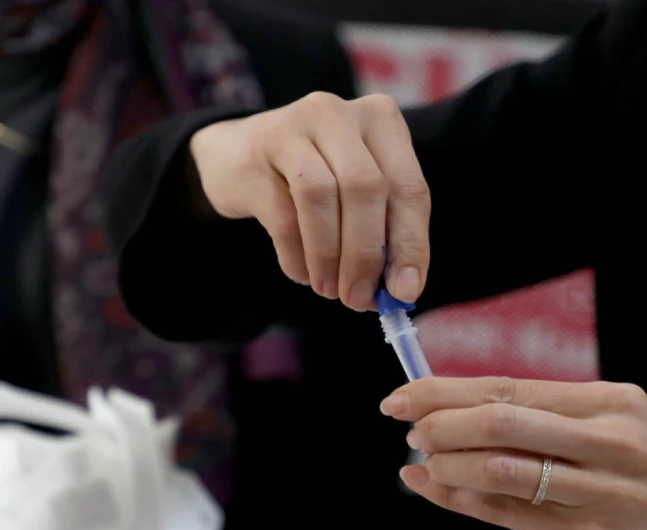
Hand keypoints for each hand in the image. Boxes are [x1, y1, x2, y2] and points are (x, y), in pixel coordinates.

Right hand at [188, 92, 430, 310]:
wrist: (236, 155)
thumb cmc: (313, 179)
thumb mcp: (356, 194)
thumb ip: (384, 233)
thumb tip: (400, 292)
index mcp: (381, 120)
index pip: (409, 188)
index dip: (411, 245)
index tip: (405, 292)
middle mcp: (338, 113)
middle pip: (367, 189)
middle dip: (366, 254)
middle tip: (358, 299)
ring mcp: (293, 127)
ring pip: (321, 197)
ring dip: (328, 256)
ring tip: (329, 290)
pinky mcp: (257, 154)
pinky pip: (283, 215)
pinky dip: (297, 256)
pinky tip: (303, 273)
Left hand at [383, 377, 646, 529]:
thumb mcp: (618, 433)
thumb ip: (545, 422)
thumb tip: (456, 415)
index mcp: (611, 403)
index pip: (511, 386)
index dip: (447, 390)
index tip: (404, 395)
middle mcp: (607, 439)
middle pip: (502, 418)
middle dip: (439, 422)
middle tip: (405, 427)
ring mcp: (600, 488)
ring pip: (502, 468)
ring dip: (448, 465)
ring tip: (420, 463)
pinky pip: (512, 515)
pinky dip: (464, 501)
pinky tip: (436, 491)